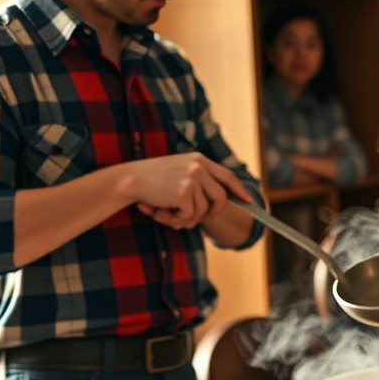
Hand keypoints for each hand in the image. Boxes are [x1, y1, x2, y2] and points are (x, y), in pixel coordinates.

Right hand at [131, 153, 250, 229]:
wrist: (129, 179)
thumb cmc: (151, 180)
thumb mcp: (178, 172)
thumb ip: (198, 181)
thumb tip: (218, 200)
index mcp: (199, 160)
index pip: (227, 176)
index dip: (239, 190)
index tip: (248, 201)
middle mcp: (199, 167)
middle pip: (220, 198)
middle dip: (212, 213)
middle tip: (194, 219)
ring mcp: (192, 179)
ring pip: (203, 211)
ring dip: (187, 218)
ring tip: (167, 212)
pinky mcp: (184, 193)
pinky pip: (190, 216)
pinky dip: (176, 219)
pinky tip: (161, 211)